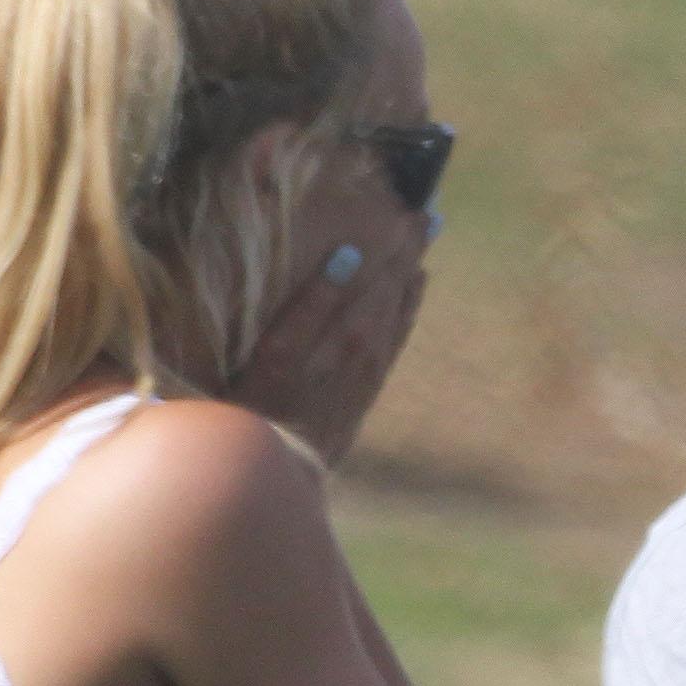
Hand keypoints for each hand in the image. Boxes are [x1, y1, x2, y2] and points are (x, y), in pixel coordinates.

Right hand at [230, 239, 427, 468]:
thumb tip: (350, 255)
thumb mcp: (275, 355)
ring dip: (409, 279)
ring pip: (397, 316)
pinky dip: (404, 313)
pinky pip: (393, 343)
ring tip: (421, 247)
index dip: (395, 244)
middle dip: (408, 254)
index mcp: (349, 335)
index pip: (379, 278)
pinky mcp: (363, 394)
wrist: (277, 476)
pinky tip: (409, 296)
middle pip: (392, 292)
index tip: (410, 209)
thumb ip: (311, 305)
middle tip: (425, 216)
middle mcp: (367, 353)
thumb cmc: (260, 409)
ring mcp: (367, 375)